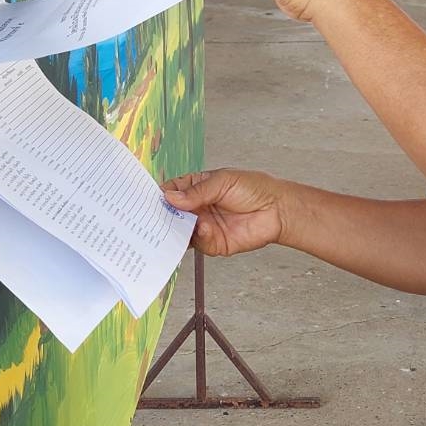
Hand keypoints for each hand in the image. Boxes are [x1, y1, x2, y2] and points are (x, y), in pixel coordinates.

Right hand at [162, 169, 290, 256]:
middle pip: (171, 215)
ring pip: (180, 232)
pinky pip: (198, 243)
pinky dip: (198, 236)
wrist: (277, 209)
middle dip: (163, 216)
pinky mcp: (213, 243)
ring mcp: (203, 226)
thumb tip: (170, 197)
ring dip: (177, 230)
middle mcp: (196, 208)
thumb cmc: (253, 188)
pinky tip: (204, 227)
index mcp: (196, 188)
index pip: (171, 192)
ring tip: (179, 223)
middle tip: (155, 217)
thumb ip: (197, 191)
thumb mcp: (223, 181)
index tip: (148, 200)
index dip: (160, 196)